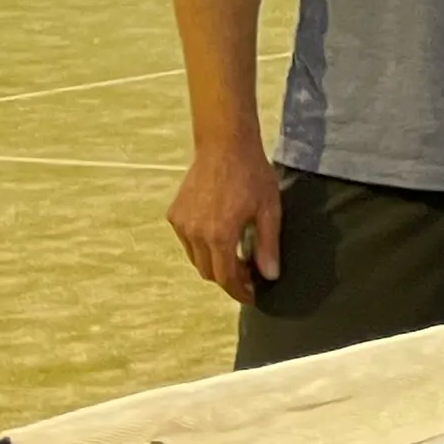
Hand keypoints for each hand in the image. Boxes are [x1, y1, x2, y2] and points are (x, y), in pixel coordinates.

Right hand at [168, 139, 282, 302]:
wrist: (224, 146)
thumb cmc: (252, 175)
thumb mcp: (269, 211)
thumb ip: (268, 246)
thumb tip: (269, 276)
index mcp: (219, 235)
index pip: (225, 278)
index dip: (239, 291)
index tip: (252, 296)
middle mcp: (195, 233)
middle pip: (208, 272)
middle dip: (228, 279)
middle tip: (249, 275)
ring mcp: (182, 224)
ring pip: (196, 259)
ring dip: (214, 264)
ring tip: (236, 257)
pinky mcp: (174, 214)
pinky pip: (187, 242)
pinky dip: (202, 247)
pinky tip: (219, 236)